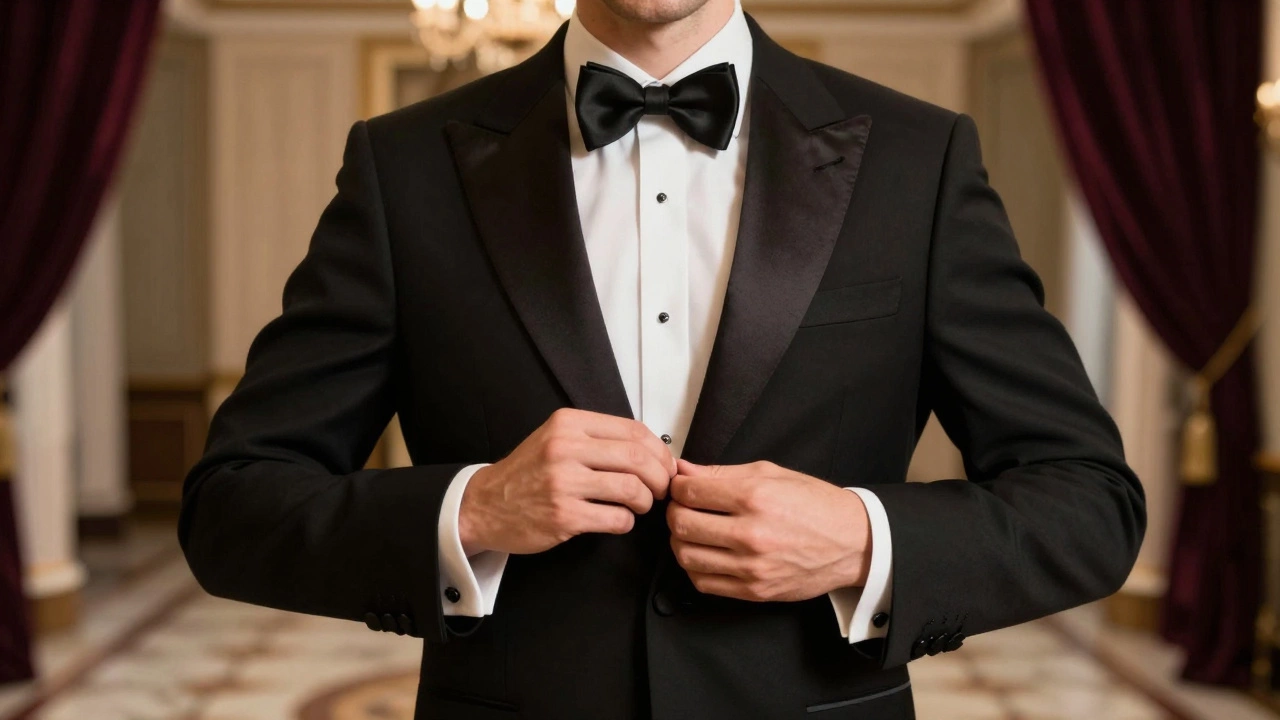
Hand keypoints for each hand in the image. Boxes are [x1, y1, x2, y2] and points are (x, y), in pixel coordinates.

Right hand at [459, 408, 675, 555]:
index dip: (660, 451)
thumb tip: (653, 449)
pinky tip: (617, 520)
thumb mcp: (557, 439)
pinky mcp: (563, 515)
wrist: (485, 505)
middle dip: (660, 477)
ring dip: (645, 501)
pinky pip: (616, 519)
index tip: (666, 465)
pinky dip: (626, 522)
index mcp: (568, 424)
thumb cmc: (529, 473)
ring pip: (632, 489)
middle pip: (638, 458)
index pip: (633, 430)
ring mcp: (563, 483)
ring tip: (638, 505)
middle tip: (660, 489)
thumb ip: (598, 438)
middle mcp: (565, 448)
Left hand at [667, 459, 870, 602]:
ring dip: (680, 541)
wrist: (853, 543)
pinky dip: (694, 567)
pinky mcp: (754, 591)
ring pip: (686, 556)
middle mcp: (751, 533)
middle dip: (674, 512)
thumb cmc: (816, 504)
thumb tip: (685, 471)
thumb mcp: (772, 474)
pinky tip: (705, 554)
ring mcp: (751, 566)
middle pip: (682, 524)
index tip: (681, 486)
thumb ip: (723, 473)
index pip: (690, 492)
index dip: (677, 486)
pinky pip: (704, 583)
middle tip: (683, 507)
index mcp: (755, 497)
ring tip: (692, 531)